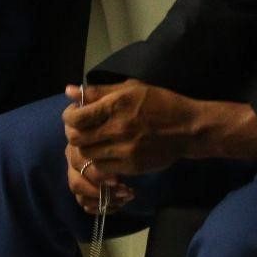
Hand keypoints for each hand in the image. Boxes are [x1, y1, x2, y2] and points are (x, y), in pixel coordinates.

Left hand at [63, 79, 196, 178]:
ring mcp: (123, 150)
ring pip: (88, 155)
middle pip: (77, 139)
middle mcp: (117, 128)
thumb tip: (69, 91)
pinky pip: (102, 167)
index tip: (75, 115)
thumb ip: (98, 91)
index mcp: (116, 105)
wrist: (187, 128)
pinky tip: (107, 152)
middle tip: (81, 130)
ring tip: (95, 141)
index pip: (77, 118)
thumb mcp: (132, 88)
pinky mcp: (130, 166)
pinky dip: (100, 161)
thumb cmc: (160, 103)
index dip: (69, 117)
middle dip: (74, 134)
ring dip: (87, 148)